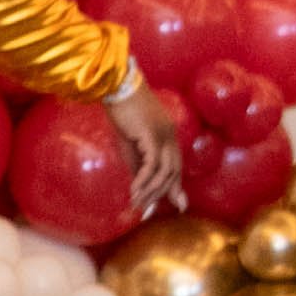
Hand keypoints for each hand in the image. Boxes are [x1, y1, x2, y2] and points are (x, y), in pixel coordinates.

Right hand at [108, 74, 181, 213]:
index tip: (177, 205)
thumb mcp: (129, 142)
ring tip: (137, 202)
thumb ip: (137, 162)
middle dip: (163, 193)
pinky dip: (144, 179)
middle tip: (146, 208)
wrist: (117, 86)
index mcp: (168, 135)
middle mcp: (170, 136)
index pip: (176, 166)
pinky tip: (135, 190)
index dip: (176, 187)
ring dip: (151, 190)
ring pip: (164, 171)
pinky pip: (152, 164)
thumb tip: (139, 185)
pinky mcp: (152, 135)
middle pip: (173, 171)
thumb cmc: (121, 111)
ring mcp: (163, 135)